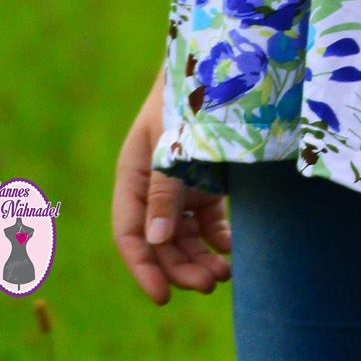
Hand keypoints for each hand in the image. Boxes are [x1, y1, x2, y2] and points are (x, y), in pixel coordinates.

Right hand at [111, 73, 232, 306]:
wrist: (219, 64)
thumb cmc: (189, 97)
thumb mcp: (173, 143)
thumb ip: (164, 192)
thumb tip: (155, 242)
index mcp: (133, 175)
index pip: (129, 234)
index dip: (142, 268)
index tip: (163, 296)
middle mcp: (153, 186)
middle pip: (160, 242)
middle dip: (181, 268)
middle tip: (210, 284)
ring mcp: (180, 186)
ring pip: (184, 238)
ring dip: (200, 260)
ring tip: (224, 274)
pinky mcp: (205, 184)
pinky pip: (207, 224)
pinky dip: (218, 241)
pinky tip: (231, 251)